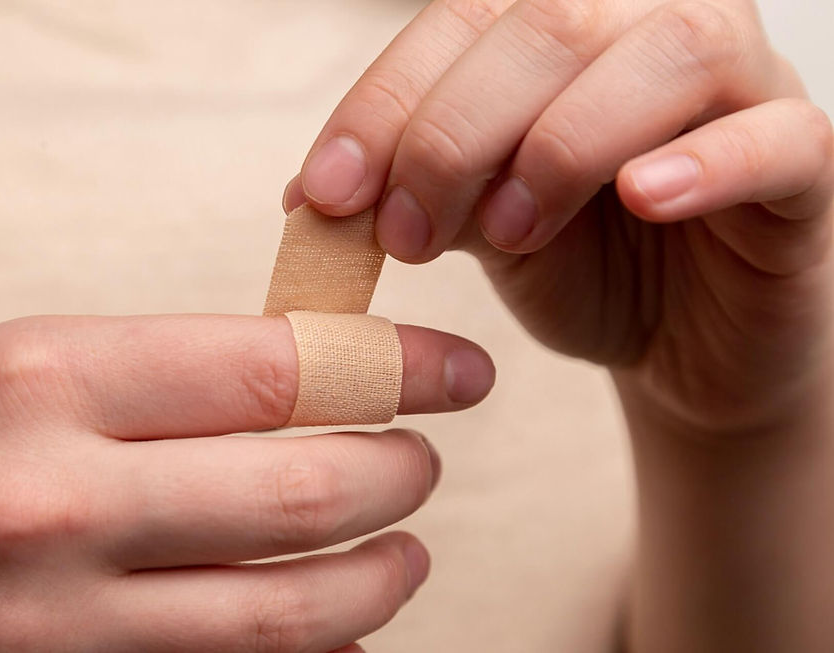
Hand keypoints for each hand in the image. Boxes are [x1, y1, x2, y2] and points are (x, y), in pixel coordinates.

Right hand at [0, 314, 493, 651]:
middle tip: (420, 461)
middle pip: (306, 492)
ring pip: (294, 611)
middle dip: (402, 473)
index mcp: (51, 379)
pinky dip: (318, 652)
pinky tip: (338, 624)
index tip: (460, 371)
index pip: (280, 366)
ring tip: (402, 548)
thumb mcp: (39, 364)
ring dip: (383, 576)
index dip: (398, 365)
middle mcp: (56, 501)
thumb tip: (330, 389)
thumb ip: (180, 373)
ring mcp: (62, 621)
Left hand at [285, 0, 833, 436]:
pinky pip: (776, 138)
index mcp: (563, 30)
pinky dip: (704, 162)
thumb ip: (414, 191)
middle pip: (550, 25)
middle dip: (455, 134)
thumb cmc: (579, 269)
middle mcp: (651, 29)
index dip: (386, 103)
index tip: (327, 194)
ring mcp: (743, 85)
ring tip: (508, 233)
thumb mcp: (477, 227)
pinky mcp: (804, 165)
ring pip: (666, 55)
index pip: (463, 22)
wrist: (677, 346)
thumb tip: (311, 193)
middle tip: (404, 234)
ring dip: (563, 144)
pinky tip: (642, 201)